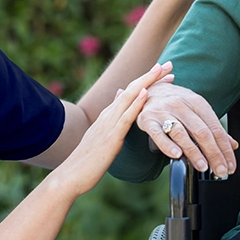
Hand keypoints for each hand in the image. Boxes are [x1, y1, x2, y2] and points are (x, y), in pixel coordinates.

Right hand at [56, 63, 172, 196]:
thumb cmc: (88, 161)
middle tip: (168, 64)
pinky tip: (146, 94)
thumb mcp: (102, 135)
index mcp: (108, 115)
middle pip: (132, 89)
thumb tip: (120, 96)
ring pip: (129, 97)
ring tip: (160, 70)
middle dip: (151, 75)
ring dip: (146, 82)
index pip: (130, 92)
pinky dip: (136, 104)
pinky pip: (125, 118)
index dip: (147, 80)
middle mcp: (108, 115)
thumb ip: (112, 117)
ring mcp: (108, 125)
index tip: (163, 72)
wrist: (71, 176)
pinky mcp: (111, 138)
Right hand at [137, 82, 237, 176]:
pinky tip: (176, 155)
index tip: (230, 165)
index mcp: (197, 102)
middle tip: (220, 171)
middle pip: (201, 132)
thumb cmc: (176, 103)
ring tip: (203, 166)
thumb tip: (232, 145)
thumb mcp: (196, 110)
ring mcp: (164, 112)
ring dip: (194, 152)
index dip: (224, 149)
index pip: (215, 128)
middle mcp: (181, 105)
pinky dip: (167, 145)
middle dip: (213, 154)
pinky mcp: (148, 119)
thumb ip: (213, 128)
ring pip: (181, 133)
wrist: (149, 89)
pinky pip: (158, 134)